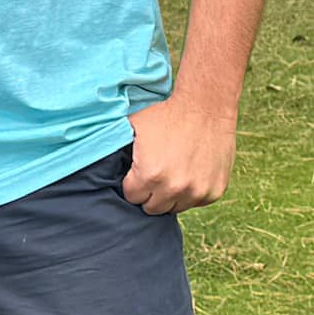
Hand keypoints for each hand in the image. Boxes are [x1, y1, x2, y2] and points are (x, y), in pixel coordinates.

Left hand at [121, 96, 234, 214]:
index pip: (132, 197)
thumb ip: (118, 149)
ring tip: (173, 171)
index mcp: (149, 175)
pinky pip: (196, 201)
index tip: (138, 173)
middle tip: (155, 174)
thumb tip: (99, 161)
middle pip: (153, 208)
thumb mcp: (133, 127)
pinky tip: (191, 170)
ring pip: (175, 207)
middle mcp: (174, 188)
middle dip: (150, 193)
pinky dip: (192, 191)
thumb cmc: (166, 115)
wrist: (205, 107)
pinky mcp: (214, 191)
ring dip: (171, 195)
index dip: (133, 184)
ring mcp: (197, 192)